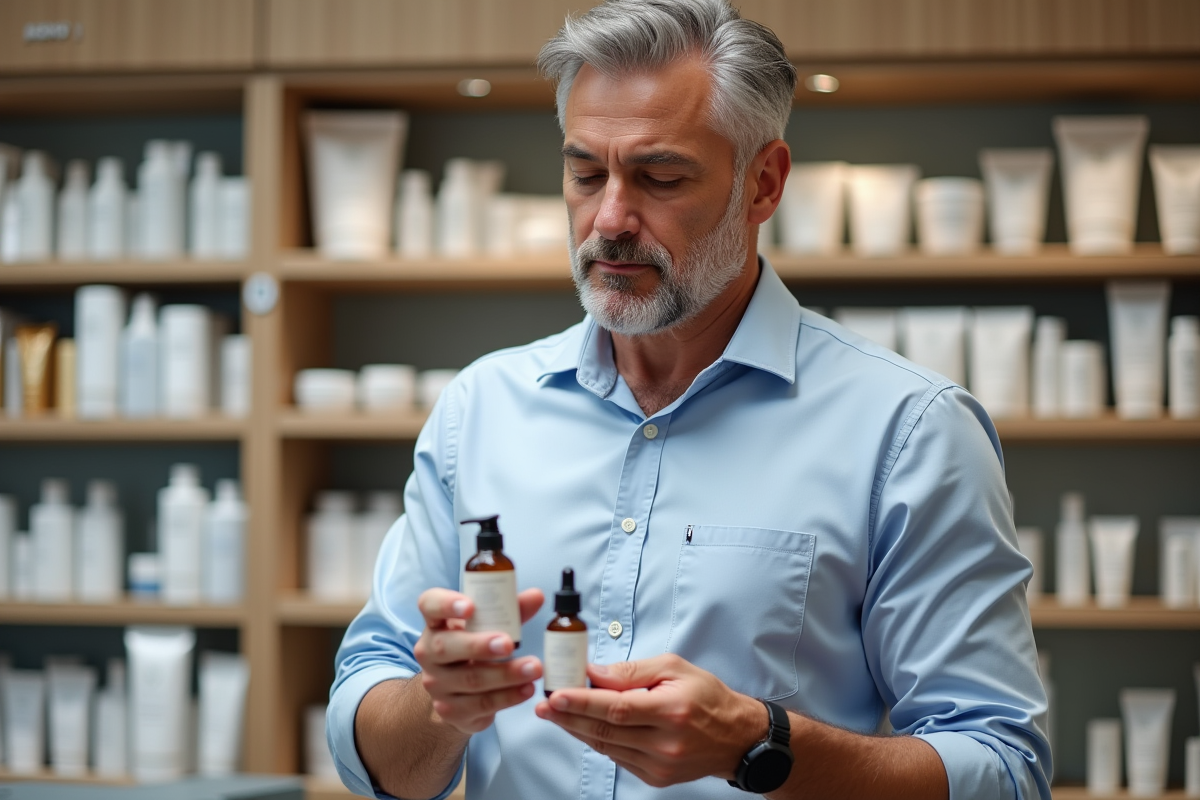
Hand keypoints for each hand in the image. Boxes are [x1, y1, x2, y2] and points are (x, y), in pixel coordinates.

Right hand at [414, 586, 544, 733]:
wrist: (459, 693)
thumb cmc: (475, 648)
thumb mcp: (489, 626)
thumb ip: (511, 611)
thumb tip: (536, 596)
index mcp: (436, 622)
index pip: (430, 605)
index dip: (446, 604)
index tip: (470, 607)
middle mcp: (428, 652)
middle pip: (445, 647)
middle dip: (479, 646)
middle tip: (509, 644)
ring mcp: (436, 684)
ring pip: (470, 679)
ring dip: (505, 674)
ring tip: (535, 668)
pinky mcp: (450, 710)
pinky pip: (481, 704)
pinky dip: (508, 697)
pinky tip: (527, 689)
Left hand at [534, 654, 766, 787]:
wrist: (736, 737)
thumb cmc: (706, 696)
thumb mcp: (674, 668)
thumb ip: (632, 672)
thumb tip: (594, 672)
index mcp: (671, 710)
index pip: (616, 707)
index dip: (582, 702)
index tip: (555, 695)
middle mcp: (665, 742)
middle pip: (605, 730)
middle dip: (568, 716)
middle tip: (543, 704)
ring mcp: (659, 765)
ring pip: (606, 746)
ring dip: (577, 729)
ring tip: (556, 714)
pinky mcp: (656, 778)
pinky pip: (617, 758)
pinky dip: (598, 741)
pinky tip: (584, 727)